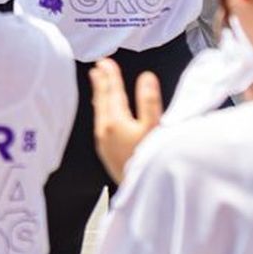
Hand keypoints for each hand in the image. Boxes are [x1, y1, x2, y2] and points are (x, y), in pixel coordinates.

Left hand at [90, 57, 164, 184]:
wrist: (142, 192)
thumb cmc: (150, 160)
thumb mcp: (154, 128)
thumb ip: (149, 101)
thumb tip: (145, 77)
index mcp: (115, 121)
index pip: (113, 92)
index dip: (111, 75)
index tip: (106, 61)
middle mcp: (104, 130)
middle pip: (102, 100)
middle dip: (101, 82)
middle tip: (98, 67)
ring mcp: (103, 142)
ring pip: (99, 111)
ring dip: (99, 94)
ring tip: (97, 82)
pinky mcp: (106, 152)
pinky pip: (100, 122)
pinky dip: (100, 109)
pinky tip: (103, 112)